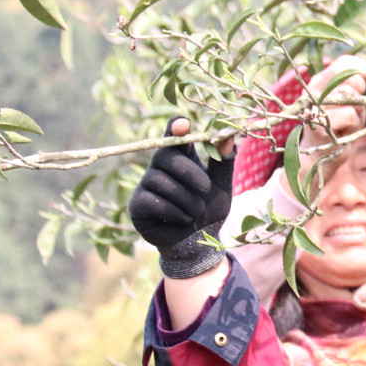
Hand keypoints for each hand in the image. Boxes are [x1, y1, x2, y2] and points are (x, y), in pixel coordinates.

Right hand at [128, 118, 235, 278]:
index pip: (174, 137)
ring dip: (186, 199)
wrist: (200, 242)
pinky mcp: (137, 205)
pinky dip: (174, 212)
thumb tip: (228, 136)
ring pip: (160, 181)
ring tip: (195, 212)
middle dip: (190, 172)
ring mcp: (145, 185)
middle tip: (206, 189)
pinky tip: (181, 219)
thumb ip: (224, 160)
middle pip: (166, 155)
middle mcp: (159, 167)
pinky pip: (153, 201)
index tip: (183, 123)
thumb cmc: (210, 209)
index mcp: (180, 158)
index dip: (175, 128)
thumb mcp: (222, 184)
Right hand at [306, 55, 365, 138]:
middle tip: (357, 107)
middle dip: (363, 93)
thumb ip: (356, 86)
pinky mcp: (319, 124)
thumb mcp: (348, 101)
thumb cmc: (339, 125)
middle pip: (352, 79)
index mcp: (320, 81)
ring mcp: (314, 107)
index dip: (365, 69)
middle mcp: (314, 90)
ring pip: (352, 96)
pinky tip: (346, 131)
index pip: (344, 62)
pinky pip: (349, 114)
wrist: (320, 155)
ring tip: (349, 122)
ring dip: (359, 111)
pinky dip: (355, 123)